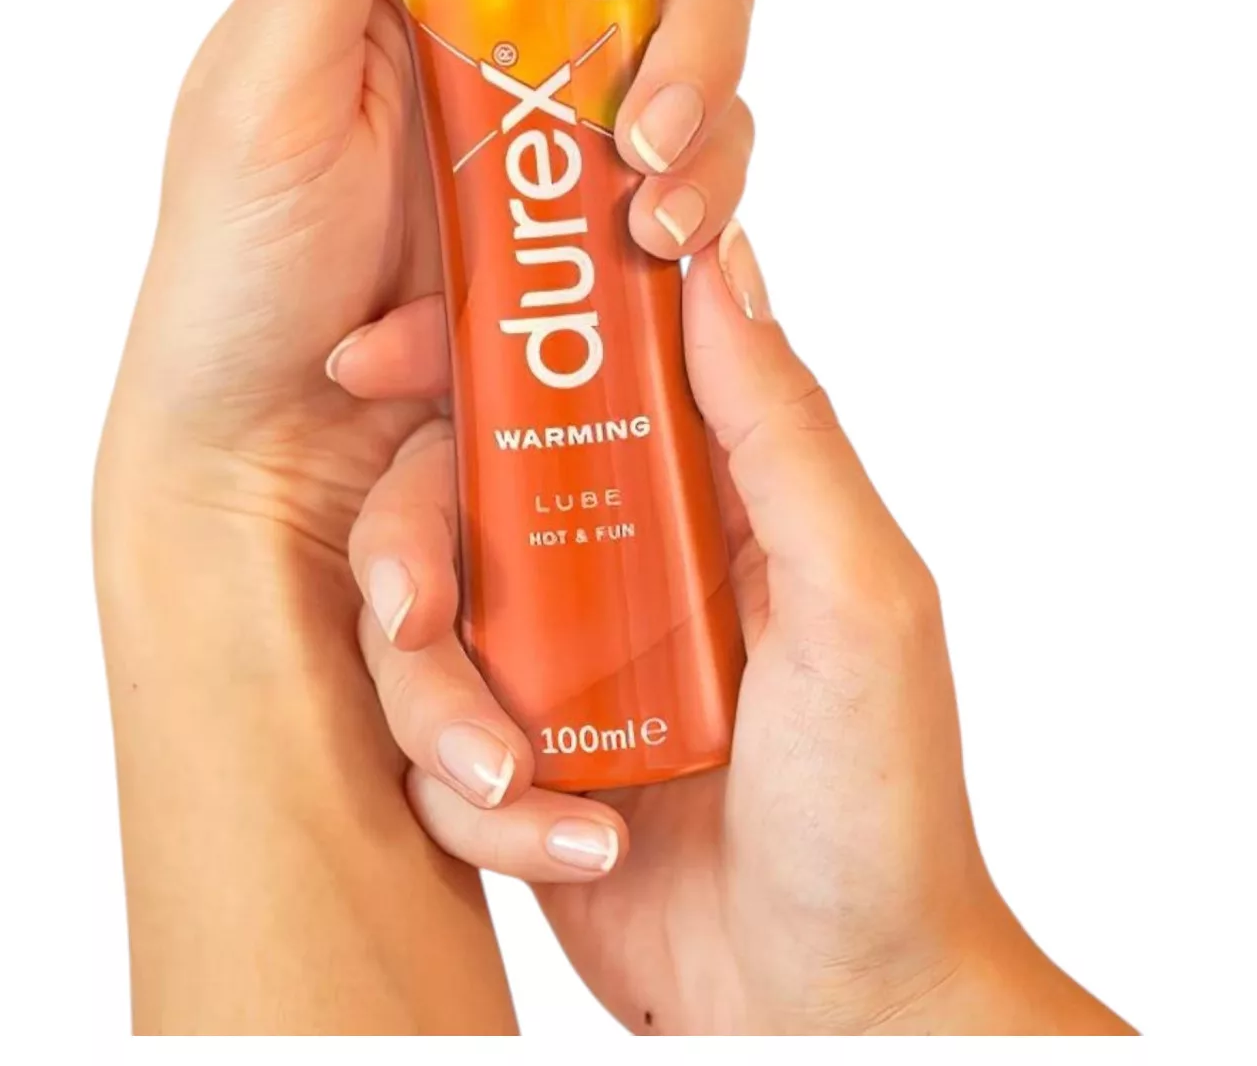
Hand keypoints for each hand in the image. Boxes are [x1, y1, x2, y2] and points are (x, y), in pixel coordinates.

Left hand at [98, 0, 751, 600]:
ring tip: (644, 190)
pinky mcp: (605, 187)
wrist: (286, 441)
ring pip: (703, 16)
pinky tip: (664, 246)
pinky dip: (707, 183)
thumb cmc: (241, 272)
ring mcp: (561, 90)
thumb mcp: (264, 93)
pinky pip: (705, 148)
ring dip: (708, 78)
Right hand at [345, 229, 1133, 1034]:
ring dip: (441, 703)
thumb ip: (784, 430)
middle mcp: (617, 554)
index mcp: (699, 492)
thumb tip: (714, 263)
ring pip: (417, 619)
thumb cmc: (876, 804)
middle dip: (407, 541)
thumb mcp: (856, 597)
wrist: (832, 1003)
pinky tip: (573, 840)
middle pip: (453, 486)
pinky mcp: (517, 751)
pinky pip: (430, 741)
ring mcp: (559, 656)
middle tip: (409, 606)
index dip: (467, 344)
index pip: (569, 370)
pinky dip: (482, 799)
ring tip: (512, 775)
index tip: (380, 355)